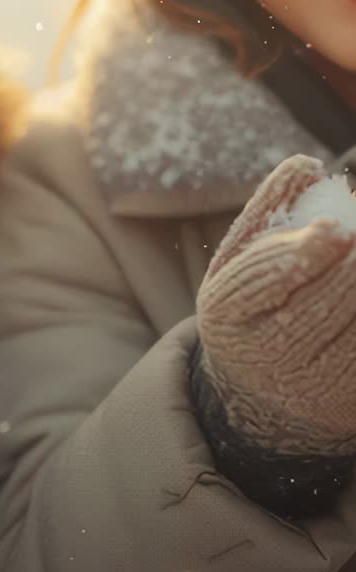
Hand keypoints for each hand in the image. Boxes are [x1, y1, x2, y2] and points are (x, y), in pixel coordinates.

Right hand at [197, 154, 355, 455]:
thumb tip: (308, 164)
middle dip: (350, 272)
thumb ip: (271, 209)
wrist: (260, 390)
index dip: (303, 253)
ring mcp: (308, 389)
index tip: (338, 226)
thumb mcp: (244, 258)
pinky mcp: (345, 407)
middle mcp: (263, 359)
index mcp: (227, 314)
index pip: (265, 280)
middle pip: (317, 308)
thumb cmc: (254, 302)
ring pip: (353, 337)